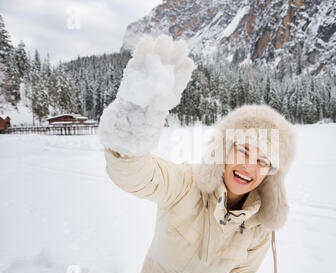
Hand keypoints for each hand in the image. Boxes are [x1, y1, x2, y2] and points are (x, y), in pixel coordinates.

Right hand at [98, 34, 194, 156]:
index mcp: (165, 103)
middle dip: (172, 58)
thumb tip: (162, 91)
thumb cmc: (138, 138)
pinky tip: (145, 43)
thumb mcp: (150, 125)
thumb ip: (156, 108)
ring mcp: (141, 88)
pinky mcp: (128, 86)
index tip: (187, 61)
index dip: (182, 73)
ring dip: (157, 53)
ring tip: (162, 38)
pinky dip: (139, 56)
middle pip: (166, 72)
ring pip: (151, 67)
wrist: (118, 141)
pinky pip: (135, 68)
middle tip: (178, 43)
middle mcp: (155, 93)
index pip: (177, 85)